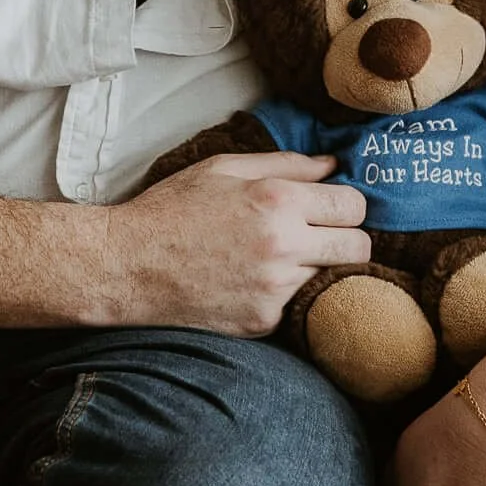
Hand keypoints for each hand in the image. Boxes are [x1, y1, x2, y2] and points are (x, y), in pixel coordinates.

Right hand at [98, 151, 367, 333]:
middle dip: (347, 237)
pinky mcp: (262, 321)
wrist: (127, 267)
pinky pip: (293, 303)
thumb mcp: (224, 168)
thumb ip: (286, 164)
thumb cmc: (171, 210)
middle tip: (319, 233)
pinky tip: (249, 279)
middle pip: (359, 247)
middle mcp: (284, 248)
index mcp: (277, 202)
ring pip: (327, 276)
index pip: (354, 205)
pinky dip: (280, 292)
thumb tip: (333, 165)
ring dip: (311, 265)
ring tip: (272, 255)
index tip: (331, 206)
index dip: (346, 203)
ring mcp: (274, 290)